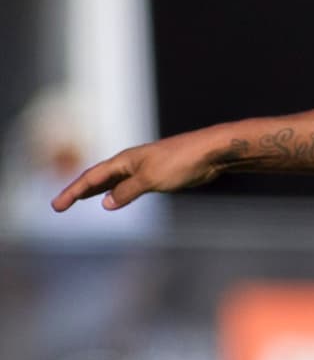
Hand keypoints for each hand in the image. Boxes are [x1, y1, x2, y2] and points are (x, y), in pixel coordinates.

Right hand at [50, 131, 221, 212]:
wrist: (211, 153)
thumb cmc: (181, 161)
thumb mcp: (150, 179)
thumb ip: (127, 191)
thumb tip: (105, 203)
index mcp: (125, 160)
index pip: (92, 177)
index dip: (72, 192)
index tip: (56, 206)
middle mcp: (131, 162)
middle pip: (98, 177)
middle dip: (79, 191)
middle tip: (61, 204)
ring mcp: (144, 167)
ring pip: (113, 181)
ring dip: (96, 190)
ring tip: (80, 198)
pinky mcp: (157, 174)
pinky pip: (127, 185)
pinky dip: (116, 192)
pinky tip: (114, 198)